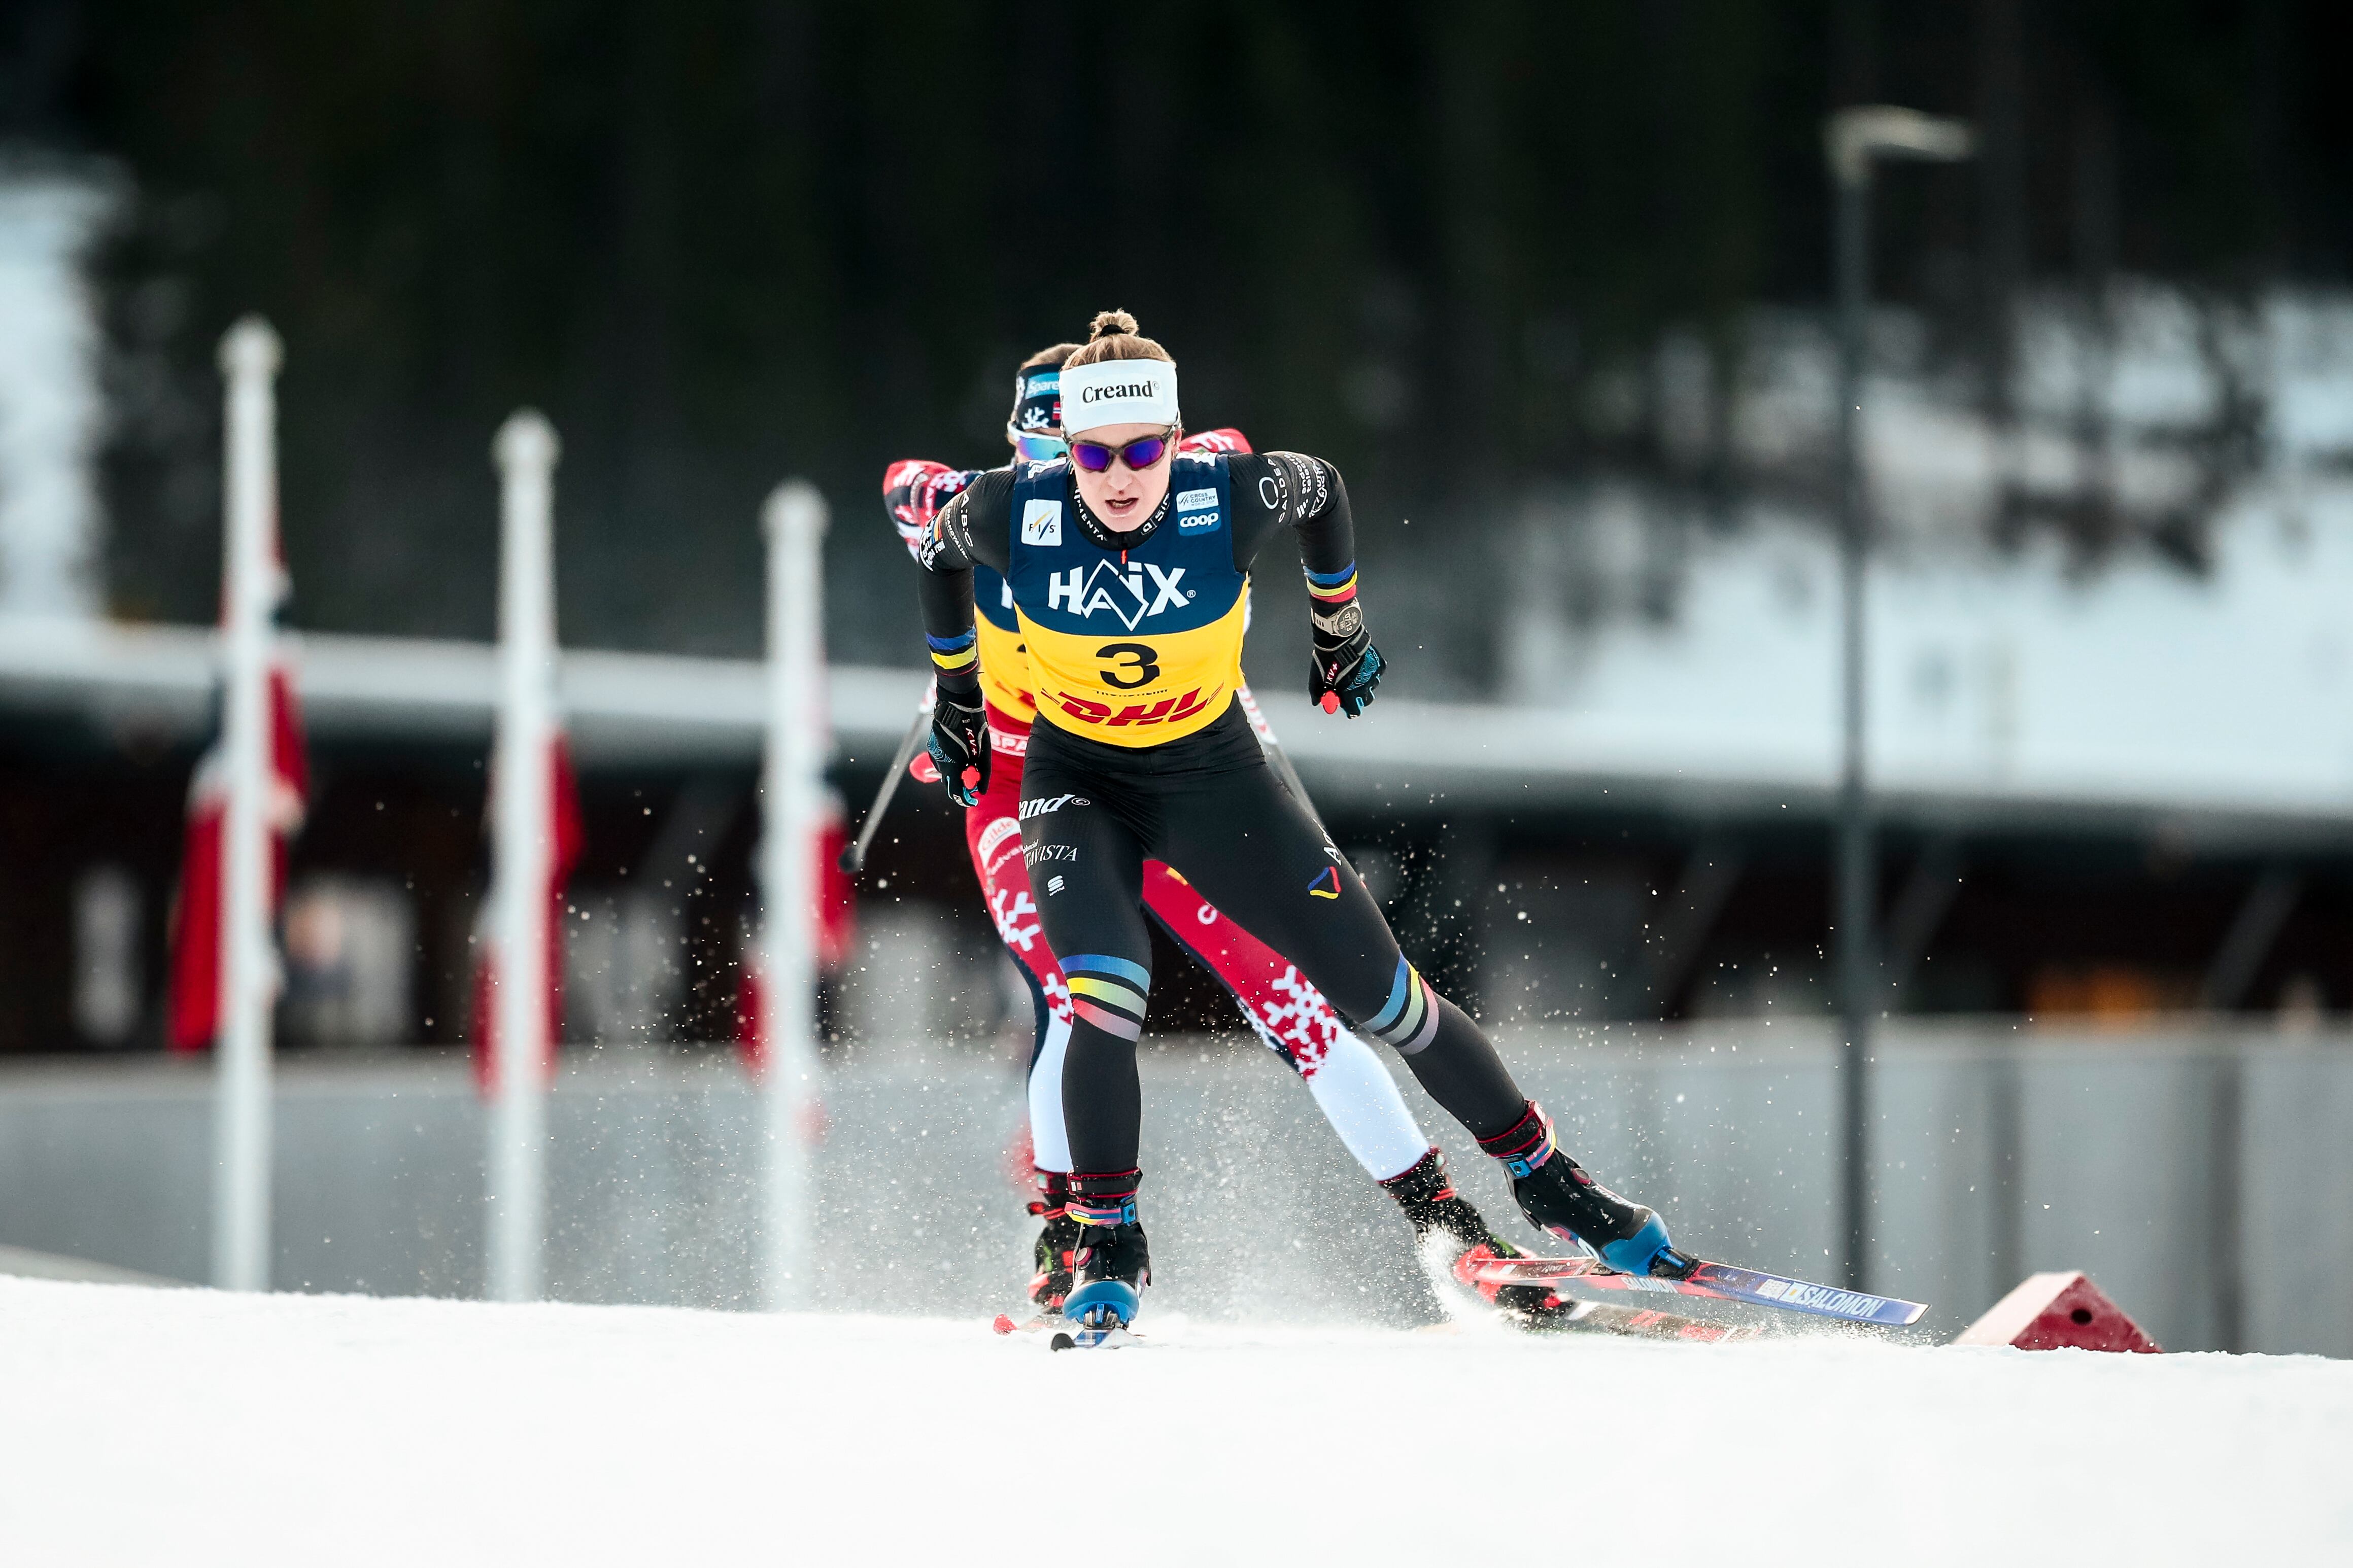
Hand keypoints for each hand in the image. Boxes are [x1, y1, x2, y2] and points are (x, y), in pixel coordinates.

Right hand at [926, 692, 990, 805]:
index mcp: (952, 765)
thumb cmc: (975, 727)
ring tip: (969, 762)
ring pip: (945, 772)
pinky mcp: (933, 747)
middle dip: (961, 785)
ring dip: (956, 773)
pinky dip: (951, 763)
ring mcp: (934, 754)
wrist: (958, 706)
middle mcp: (940, 762)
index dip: (964, 799)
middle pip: (949, 784)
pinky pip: (942, 761)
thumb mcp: (984, 752)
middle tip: (973, 780)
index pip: (955, 791)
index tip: (973, 800)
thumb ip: (983, 773)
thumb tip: (982, 791)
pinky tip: (961, 753)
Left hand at [1309, 599, 1383, 717]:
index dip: (1350, 709)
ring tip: (1355, 673)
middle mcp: (1364, 686)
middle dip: (1359, 697)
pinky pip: (1376, 673)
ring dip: (1365, 683)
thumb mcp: (1317, 678)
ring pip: (1372, 685)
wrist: (1339, 638)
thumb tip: (1317, 703)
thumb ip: (1317, 693)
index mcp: (1350, 692)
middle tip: (1351, 690)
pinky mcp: (1378, 664)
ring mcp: (1373, 675)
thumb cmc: (1327, 659)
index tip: (1347, 706)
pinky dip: (1370, 671)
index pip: (1355, 710)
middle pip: (1366, 700)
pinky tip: (1361, 664)